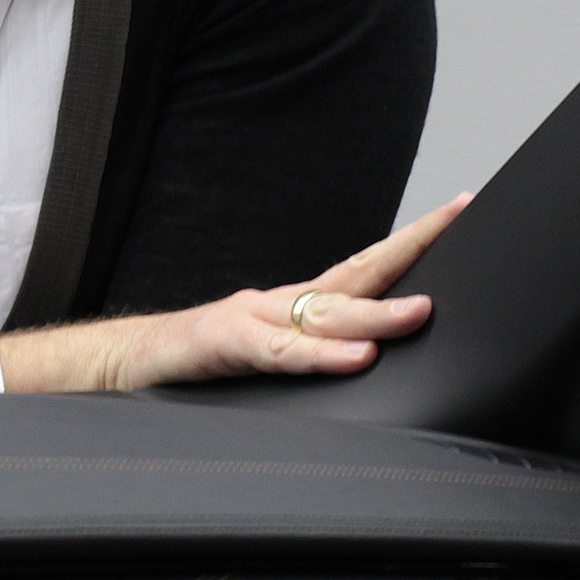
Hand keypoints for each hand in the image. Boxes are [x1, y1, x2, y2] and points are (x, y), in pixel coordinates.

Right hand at [0, 194, 471, 394]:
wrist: (116, 364)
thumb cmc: (195, 367)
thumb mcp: (265, 360)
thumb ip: (311, 359)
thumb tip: (373, 368)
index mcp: (294, 306)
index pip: (366, 267)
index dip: (413, 241)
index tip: (464, 210)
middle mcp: (277, 303)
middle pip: (355, 274)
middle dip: (410, 249)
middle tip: (459, 223)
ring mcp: (249, 321)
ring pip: (322, 313)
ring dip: (375, 312)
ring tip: (422, 313)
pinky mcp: (221, 348)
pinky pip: (278, 354)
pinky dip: (319, 356)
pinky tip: (354, 357)